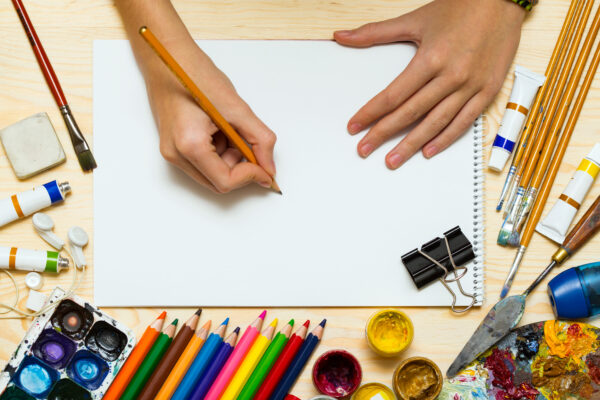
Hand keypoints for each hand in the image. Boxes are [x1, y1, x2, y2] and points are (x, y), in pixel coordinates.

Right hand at [146, 42, 276, 193]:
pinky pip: (203, 163)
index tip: (265, 168)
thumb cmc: (196, 76)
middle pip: (218, 182)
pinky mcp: (173, 147)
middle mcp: (176, 154)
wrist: (168, 58)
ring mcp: (172, 152)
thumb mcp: (237, 108)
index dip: (250, 176)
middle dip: (240, 168)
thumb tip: (269, 168)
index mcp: (190, 145)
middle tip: (248, 143)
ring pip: (212, 175)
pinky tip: (219, 130)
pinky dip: (219, 153)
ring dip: (229, 159)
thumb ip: (260, 140)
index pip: (225, 181)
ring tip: (228, 128)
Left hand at [334, 0, 525, 168]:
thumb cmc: (460, 7)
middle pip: (410, 113)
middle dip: (384, 134)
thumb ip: (375, 33)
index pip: (392, 95)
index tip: (354, 127)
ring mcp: (471, 86)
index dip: (370, 113)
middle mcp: (451, 76)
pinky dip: (446, 139)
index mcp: (430, 58)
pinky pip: (464, 122)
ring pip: (435, 123)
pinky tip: (428, 151)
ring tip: (393, 160)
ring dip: (412, 144)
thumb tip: (341, 36)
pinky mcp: (487, 92)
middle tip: (365, 150)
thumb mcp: (414, 19)